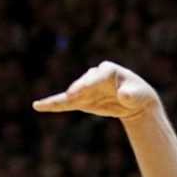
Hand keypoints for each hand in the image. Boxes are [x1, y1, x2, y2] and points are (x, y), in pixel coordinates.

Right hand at [32, 61, 159, 120]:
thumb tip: (124, 95)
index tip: (77, 93)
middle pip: (82, 85)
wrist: (135, 102)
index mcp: (108, 70)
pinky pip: (66, 103)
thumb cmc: (138, 94)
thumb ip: (132, 94)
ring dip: (62, 100)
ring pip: (72, 95)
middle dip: (76, 91)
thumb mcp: (138, 95)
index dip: (87, 84)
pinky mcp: (81, 100)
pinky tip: (38, 106)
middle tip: (70, 98)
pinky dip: (53, 105)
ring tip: (43, 105)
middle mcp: (94, 76)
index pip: (96, 76)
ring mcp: (86, 88)